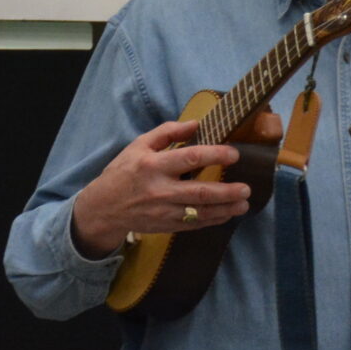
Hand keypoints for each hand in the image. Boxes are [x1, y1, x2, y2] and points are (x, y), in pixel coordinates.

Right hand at [69, 113, 279, 258]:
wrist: (103, 208)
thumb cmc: (123, 172)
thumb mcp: (139, 145)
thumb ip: (168, 133)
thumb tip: (196, 123)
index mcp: (153, 166)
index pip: (190, 158)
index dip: (215, 155)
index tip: (235, 154)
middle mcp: (160, 190)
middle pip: (199, 192)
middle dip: (227, 191)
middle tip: (247, 188)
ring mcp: (163, 211)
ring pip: (200, 212)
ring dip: (225, 209)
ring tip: (244, 203)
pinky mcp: (165, 226)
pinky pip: (193, 225)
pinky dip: (213, 220)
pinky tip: (227, 214)